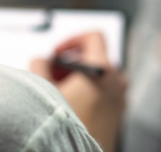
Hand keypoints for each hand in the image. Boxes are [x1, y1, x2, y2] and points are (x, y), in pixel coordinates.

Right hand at [30, 33, 126, 151]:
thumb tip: (42, 60)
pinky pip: (104, 91)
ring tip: (59, 93)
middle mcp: (117, 80)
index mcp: (103, 69)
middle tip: (52, 74)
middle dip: (70, 63)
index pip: (94, 37)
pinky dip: (87, 91)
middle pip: (95, 57)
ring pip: (98, 76)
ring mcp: (120, 97)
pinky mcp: (118, 112)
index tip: (58, 53)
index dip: (72, 40)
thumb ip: (40, 64)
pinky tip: (70, 105)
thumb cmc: (66, 124)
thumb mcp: (43, 88)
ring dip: (78, 78)